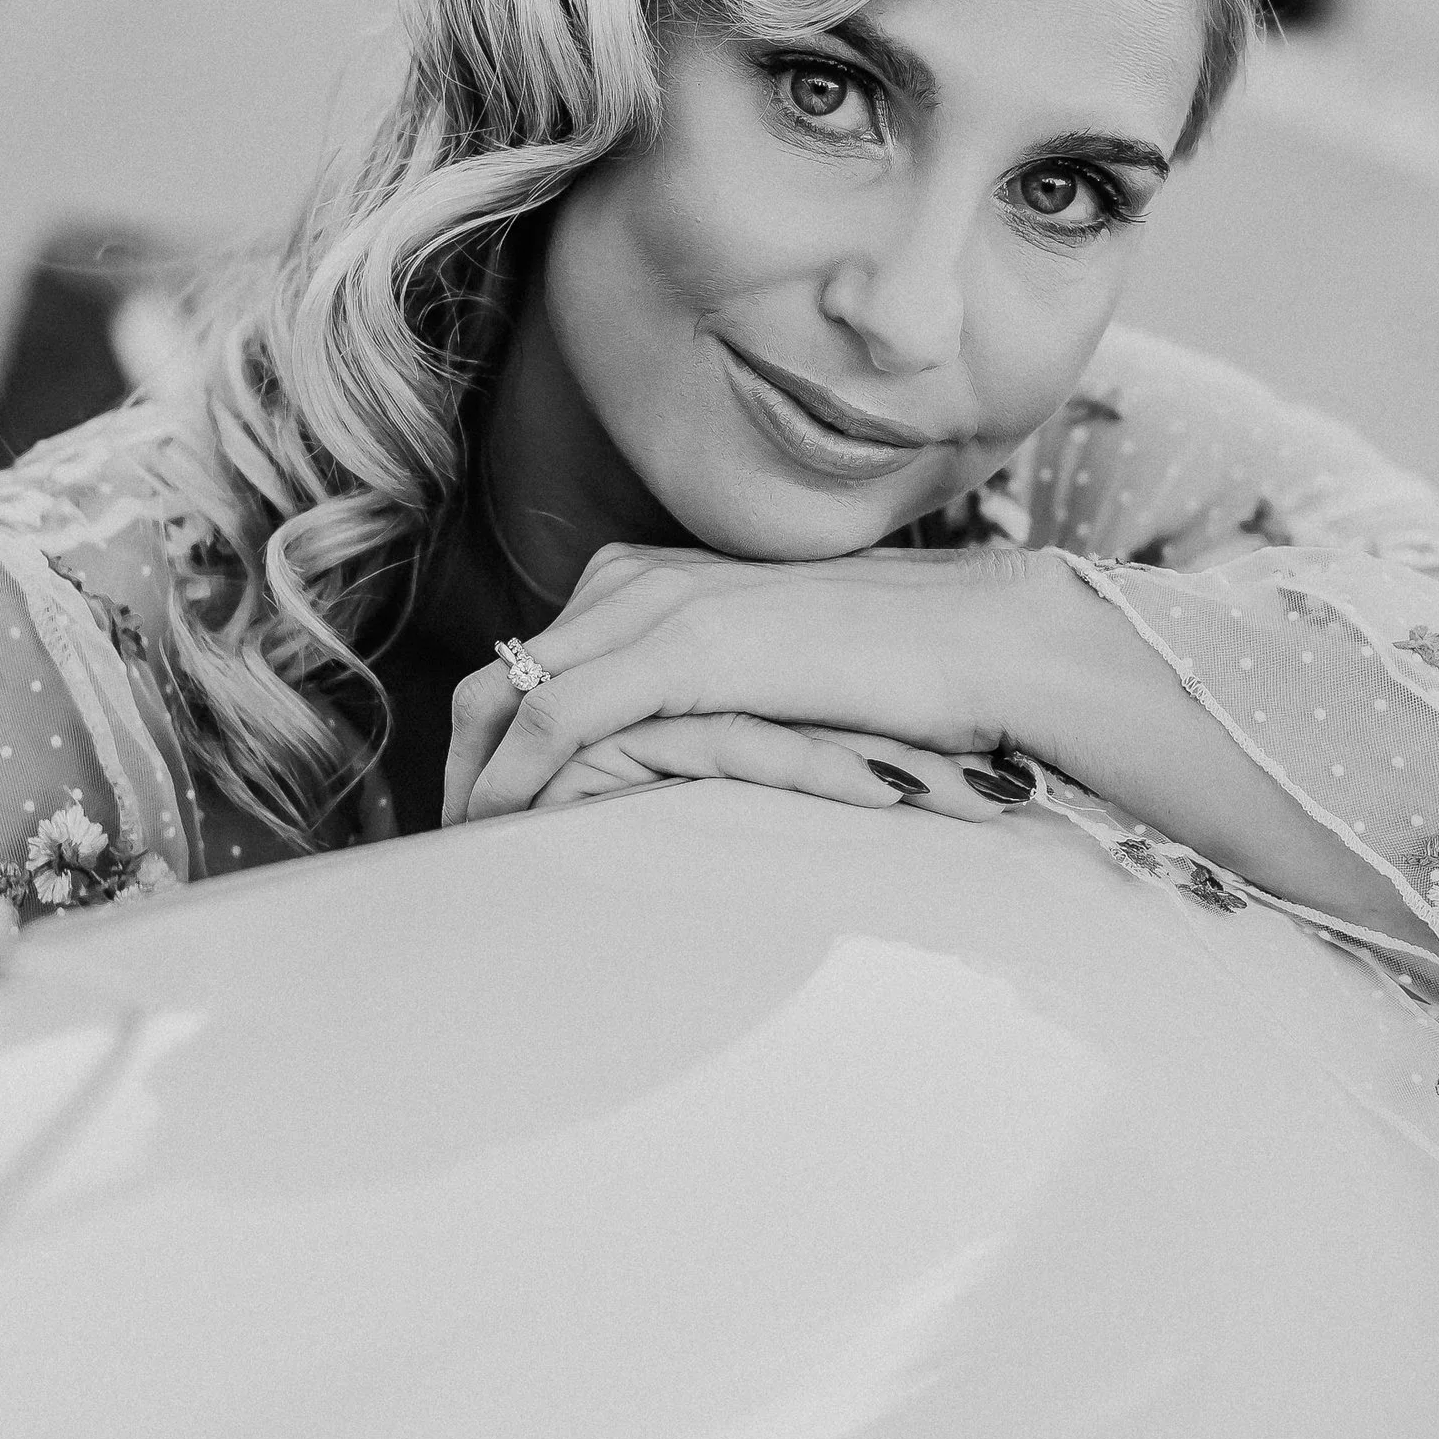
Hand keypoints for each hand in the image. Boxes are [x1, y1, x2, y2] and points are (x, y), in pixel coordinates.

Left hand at [442, 540, 1064, 827]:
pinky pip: (558, 721)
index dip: (487, 744)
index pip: (529, 660)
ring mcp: (656, 604)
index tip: (480, 819)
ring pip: (506, 696)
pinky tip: (511, 841)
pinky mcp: (684, 649)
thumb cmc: (898, 674)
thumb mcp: (767, 675)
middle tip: (455, 856)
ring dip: (474, 787)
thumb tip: (664, 759)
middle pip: (495, 676)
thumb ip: (701, 694)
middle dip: (459, 769)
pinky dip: (516, 784)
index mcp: (653, 574)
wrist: (983, 639)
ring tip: (472, 864)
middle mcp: (637, 575)